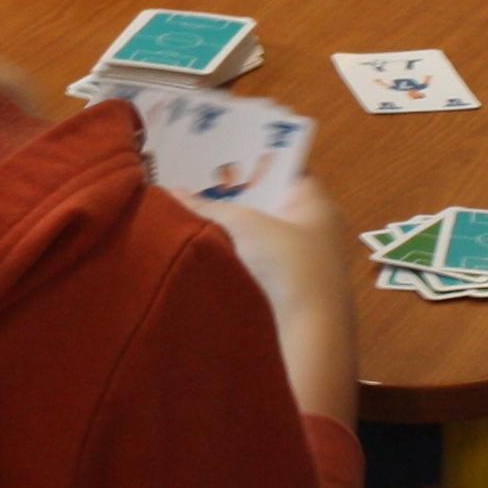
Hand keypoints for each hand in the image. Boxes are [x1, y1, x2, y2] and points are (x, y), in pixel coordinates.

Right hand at [176, 171, 359, 422]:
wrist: (310, 335)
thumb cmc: (289, 266)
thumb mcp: (245, 226)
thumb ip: (208, 207)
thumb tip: (171, 191)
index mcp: (316, 203)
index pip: (285, 168)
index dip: (254, 158)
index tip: (218, 152)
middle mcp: (315, 228)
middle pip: (269, 202)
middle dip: (234, 194)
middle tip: (193, 180)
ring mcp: (303, 261)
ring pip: (261, 235)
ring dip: (232, 228)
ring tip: (188, 210)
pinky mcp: (288, 290)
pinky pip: (257, 263)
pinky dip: (235, 256)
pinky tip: (204, 250)